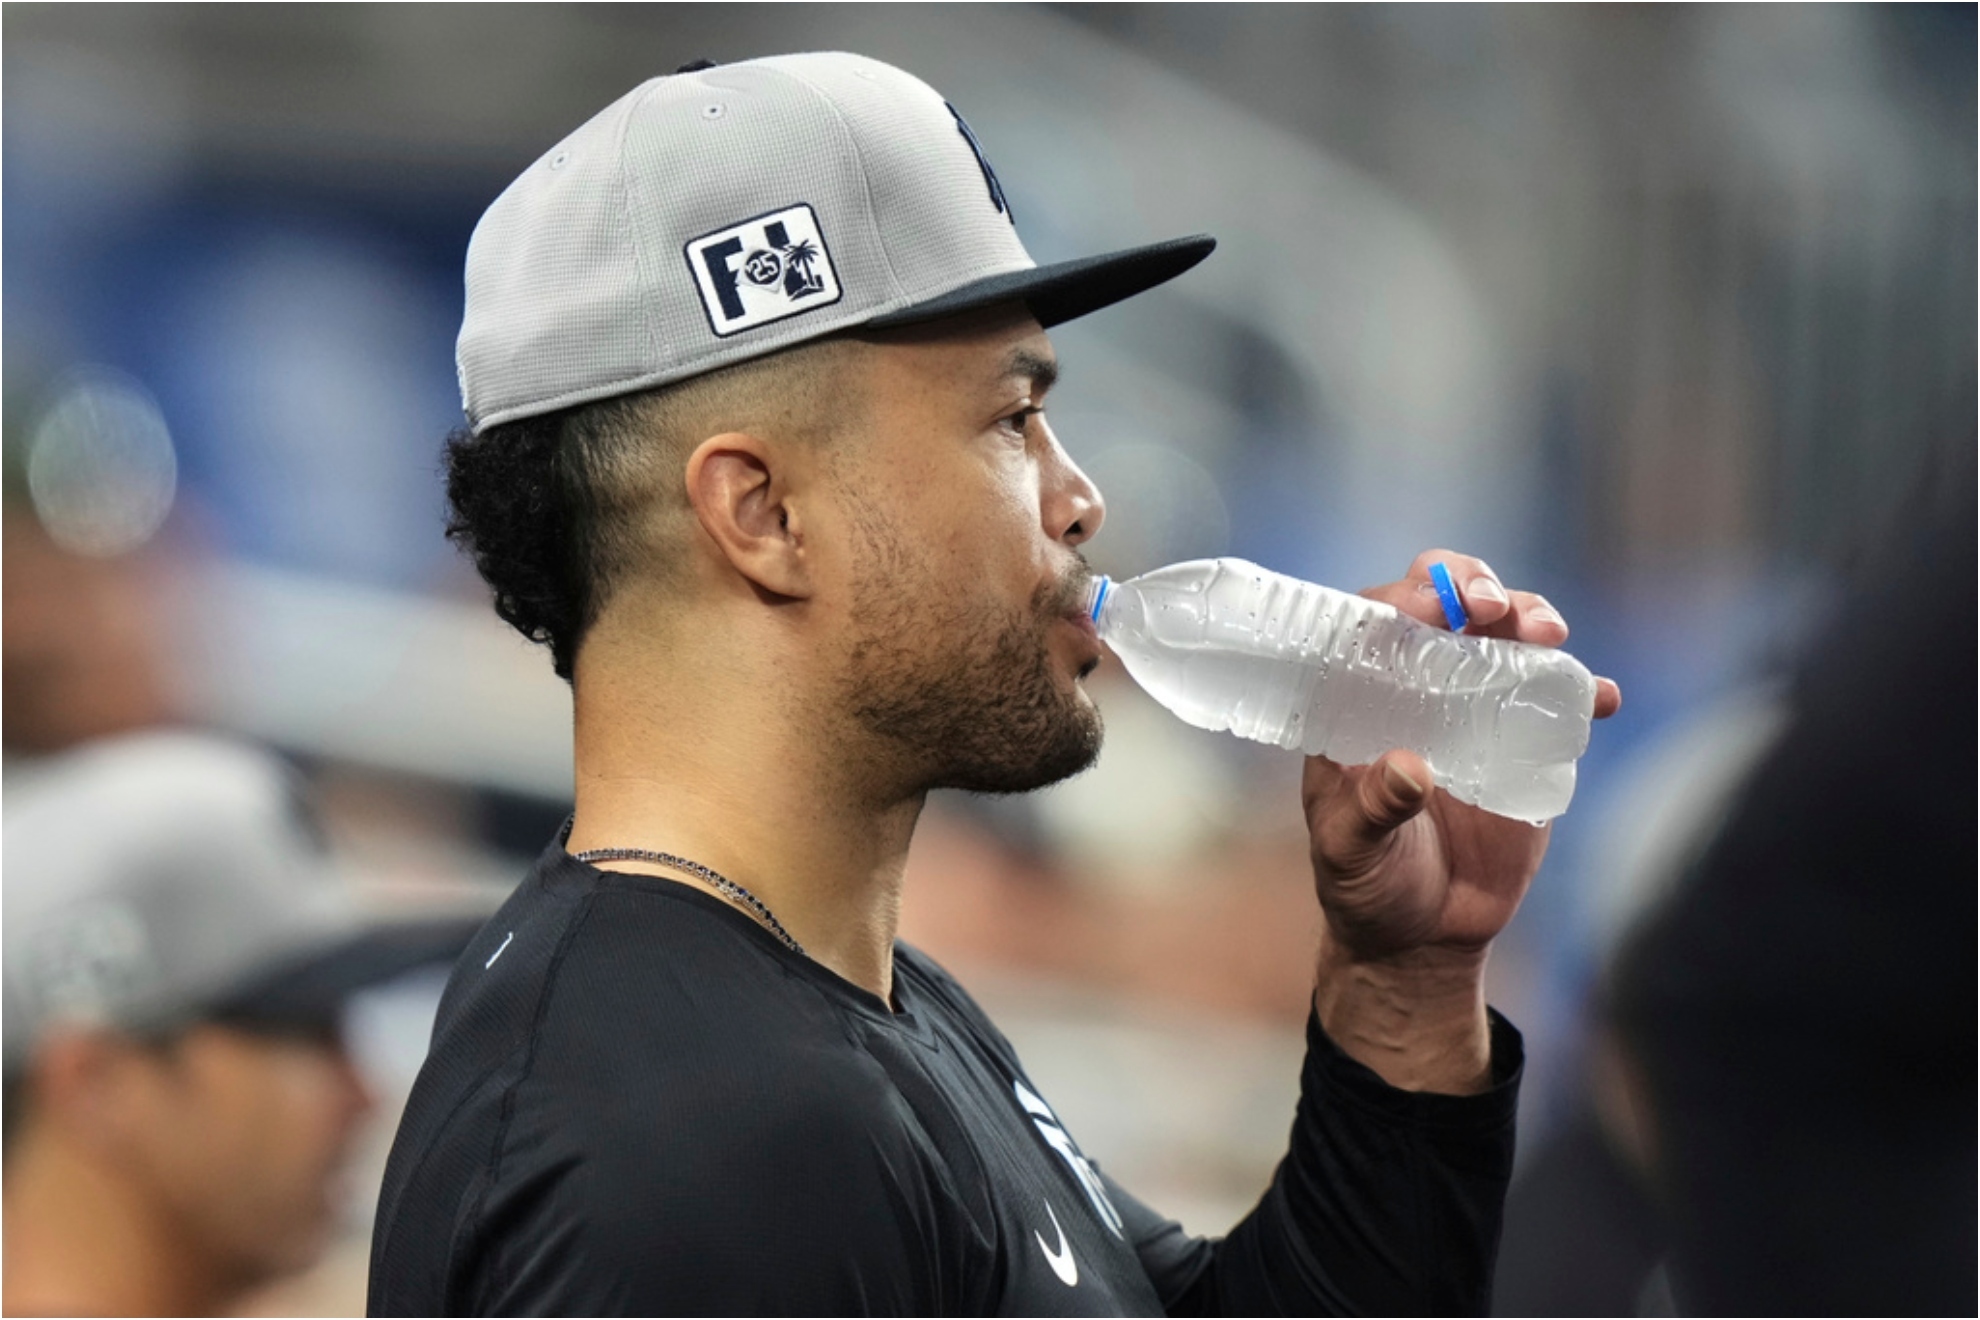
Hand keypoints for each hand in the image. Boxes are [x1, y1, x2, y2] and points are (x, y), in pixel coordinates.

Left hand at [1303, 549, 1621, 959]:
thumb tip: (1408, 768)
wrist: (1424, 936)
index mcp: (1360, 700)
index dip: (1403, 598)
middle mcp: (1417, 689)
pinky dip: (1585, 688)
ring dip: (1529, 616)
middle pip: (1445, 607)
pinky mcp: (1526, 743)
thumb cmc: (1367, 884)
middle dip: (1470, 584)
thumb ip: (1373, 810)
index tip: (1432, 604)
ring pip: (1504, 636)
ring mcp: (1475, 710)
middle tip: (1491, 605)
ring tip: (1547, 633)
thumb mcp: (1351, 850)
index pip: (1375, 622)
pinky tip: (1602, 696)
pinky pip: (1560, 700)